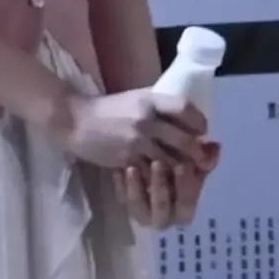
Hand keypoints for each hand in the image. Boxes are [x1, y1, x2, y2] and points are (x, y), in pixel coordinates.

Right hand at [58, 88, 207, 172]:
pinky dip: (161, 178)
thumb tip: (186, 115)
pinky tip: (165, 180)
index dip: (199, 122)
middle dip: (198, 153)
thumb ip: (159, 105)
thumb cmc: (108, 109)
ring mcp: (137, 141)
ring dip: (182, 170)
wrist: (75, 121)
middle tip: (202, 159)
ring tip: (186, 173)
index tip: (202, 131)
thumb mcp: (136, 98)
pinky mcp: (127, 159)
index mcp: (150, 100)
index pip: (185, 108)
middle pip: (185, 139)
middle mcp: (147, 119)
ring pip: (171, 161)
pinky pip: (152, 173)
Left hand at [115, 143, 221, 228]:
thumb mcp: (190, 155)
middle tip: (158, 163)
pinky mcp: (125, 201)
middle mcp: (164, 214)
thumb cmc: (176, 157)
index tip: (184, 165)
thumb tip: (214, 148)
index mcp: (184, 206)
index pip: (186, 206)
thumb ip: (203, 155)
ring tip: (133, 167)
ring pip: (139, 211)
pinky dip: (121, 186)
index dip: (186, 190)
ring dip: (137, 190)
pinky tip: (120, 168)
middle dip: (161, 190)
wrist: (148, 152)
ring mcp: (143, 211)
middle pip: (163, 213)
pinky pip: (121, 200)